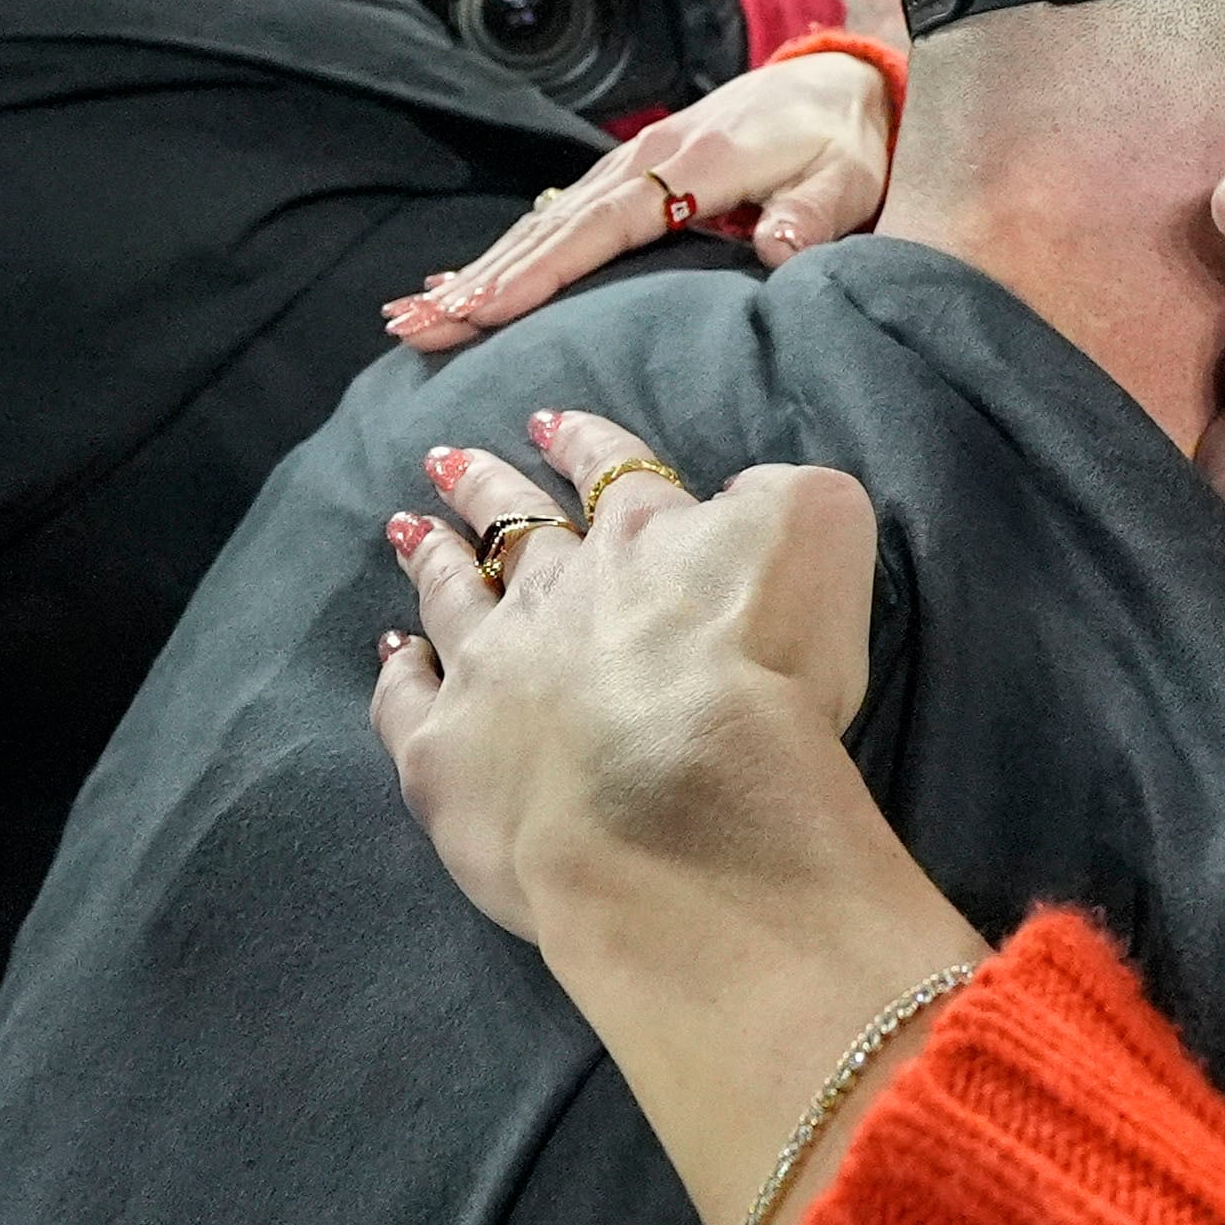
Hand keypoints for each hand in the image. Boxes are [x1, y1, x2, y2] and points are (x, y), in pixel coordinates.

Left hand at [370, 410, 985, 1224]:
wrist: (682, 806)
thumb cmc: (780, 691)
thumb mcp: (838, 555)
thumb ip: (814, 518)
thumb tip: (803, 524)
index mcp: (663, 544)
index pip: (622, 477)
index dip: (594, 445)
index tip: (562, 418)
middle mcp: (561, 595)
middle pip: (518, 527)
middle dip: (492, 489)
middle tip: (462, 460)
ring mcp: (492, 685)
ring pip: (447, 599)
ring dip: (431, 560)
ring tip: (408, 531)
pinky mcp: (449, 778)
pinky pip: (406, 709)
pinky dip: (394, 677)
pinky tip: (386, 663)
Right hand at [387, 52, 895, 349]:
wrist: (838, 83)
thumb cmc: (843, 141)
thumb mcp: (847, 179)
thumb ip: (812, 216)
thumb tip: (775, 250)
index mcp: (695, 161)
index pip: (605, 225)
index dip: (543, 269)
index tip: (484, 308)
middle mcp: (648, 157)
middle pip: (552, 227)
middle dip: (481, 279)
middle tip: (417, 326)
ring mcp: (633, 163)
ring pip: (542, 223)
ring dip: (478, 270)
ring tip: (414, 315)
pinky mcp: (632, 174)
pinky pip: (558, 219)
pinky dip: (507, 252)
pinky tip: (461, 285)